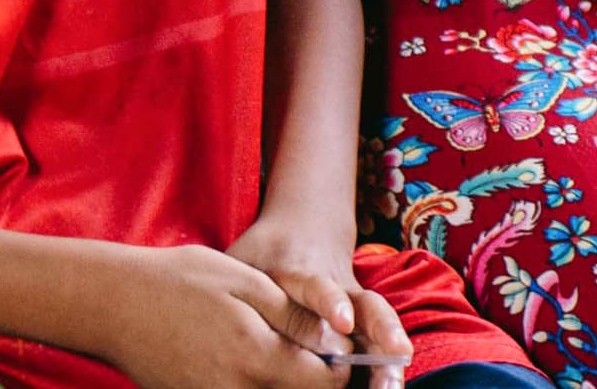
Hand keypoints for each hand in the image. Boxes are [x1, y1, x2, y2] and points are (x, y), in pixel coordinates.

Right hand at [102, 243, 352, 388]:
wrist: (115, 305)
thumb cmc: (181, 283)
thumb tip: (339, 343)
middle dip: (316, 375)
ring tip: (276, 346)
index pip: (326, 383)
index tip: (338, 338)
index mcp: (256, 360)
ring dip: (286, 379)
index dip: (342, 362)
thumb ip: (296, 318)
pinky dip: (258, 383)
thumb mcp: (247, 284)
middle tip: (308, 341)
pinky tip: (247, 357)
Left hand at [228, 210, 406, 388]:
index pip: (317, 286)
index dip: (330, 302)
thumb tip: (199, 335)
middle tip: (393, 355)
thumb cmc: (260, 254)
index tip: (342, 321)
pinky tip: (391, 386)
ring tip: (396, 380)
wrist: (304, 224)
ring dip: (388, 347)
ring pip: (378, 319)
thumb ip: (229, 296)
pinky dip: (388, 360)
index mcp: (299, 272)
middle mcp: (336, 284)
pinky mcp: (362, 312)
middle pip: (363, 304)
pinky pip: (380, 334)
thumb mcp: (242, 264)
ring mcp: (354, 298)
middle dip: (379, 329)